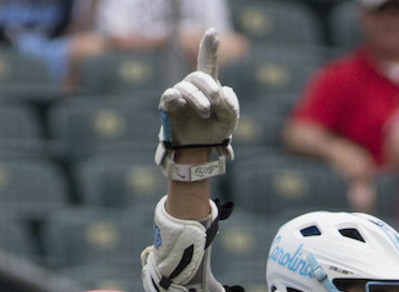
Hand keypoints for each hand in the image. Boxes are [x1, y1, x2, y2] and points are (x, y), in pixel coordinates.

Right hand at [155, 28, 239, 178]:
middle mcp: (192, 88)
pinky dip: (175, 96)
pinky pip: (168, 97)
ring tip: (206, 113)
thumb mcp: (230, 118)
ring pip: (185, 87)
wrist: (201, 153)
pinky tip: (180, 100)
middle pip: (198, 76)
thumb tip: (219, 94)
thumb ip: (230, 104)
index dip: (209, 48)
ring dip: (198, 98)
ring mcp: (179, 98)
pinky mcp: (168, 109)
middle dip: (208, 86)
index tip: (212, 32)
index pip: (208, 64)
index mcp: (209, 87)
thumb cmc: (215, 132)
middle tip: (216, 100)